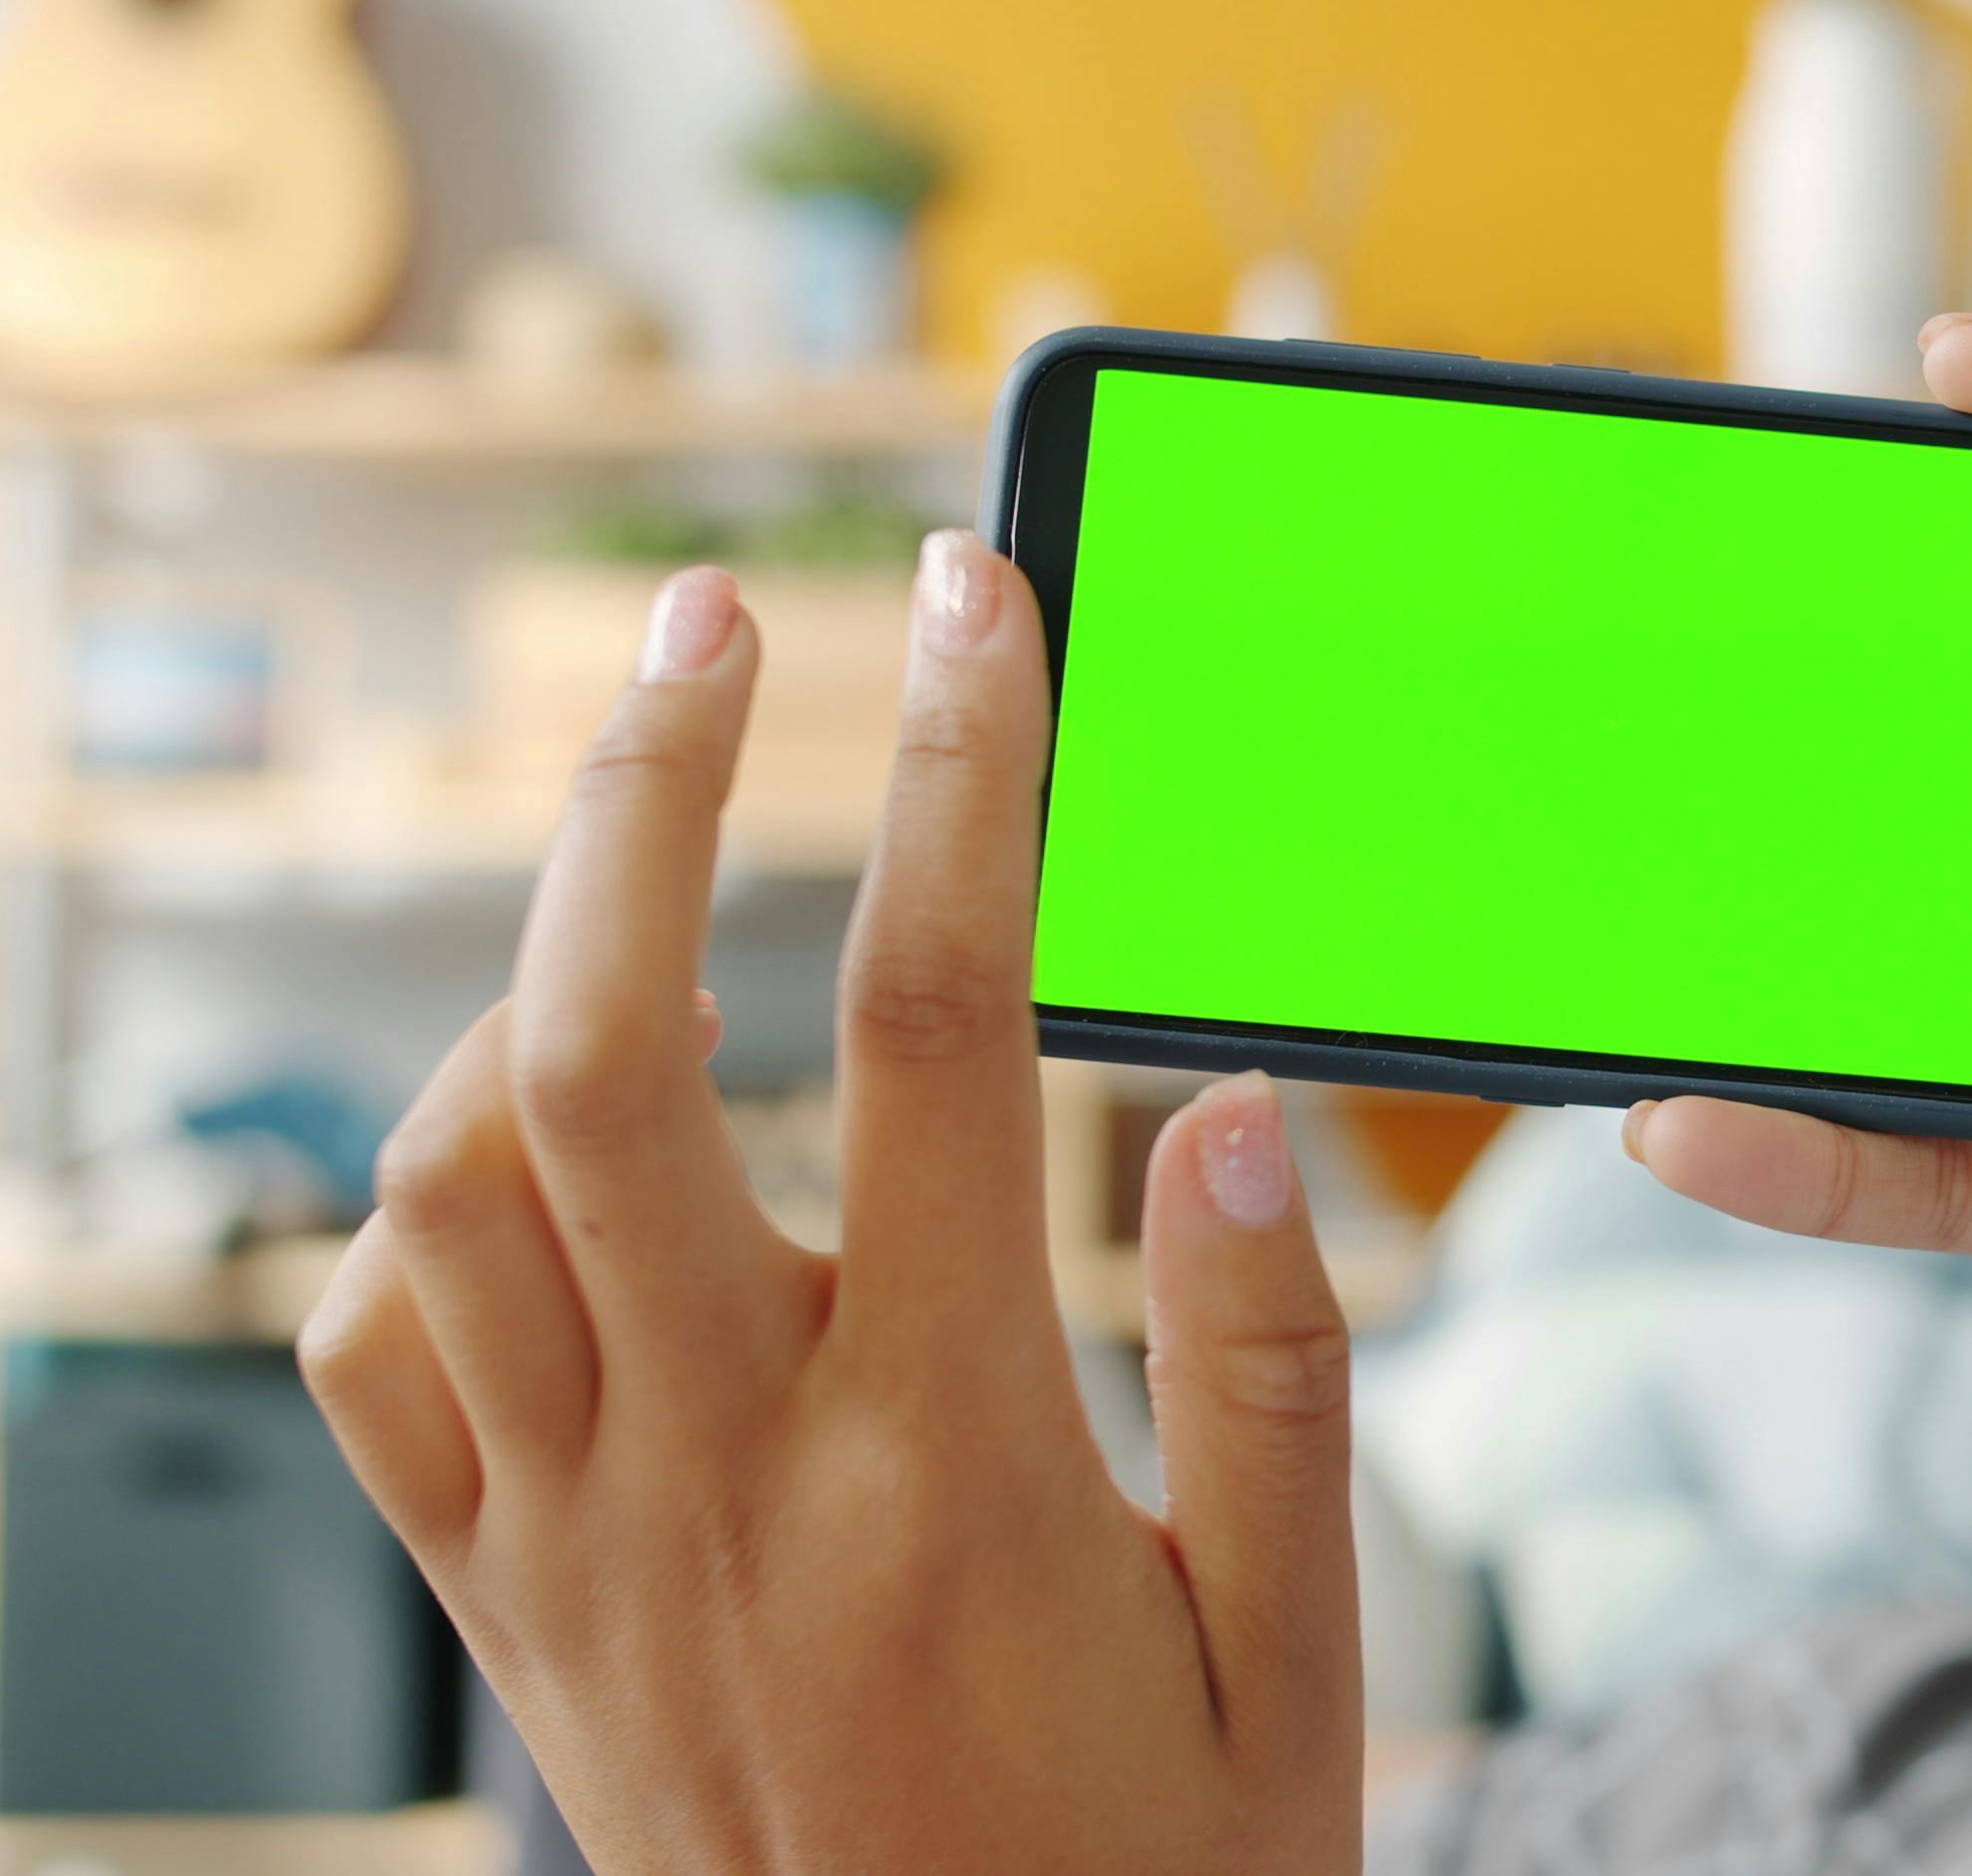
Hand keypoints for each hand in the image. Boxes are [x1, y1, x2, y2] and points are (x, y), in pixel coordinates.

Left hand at [297, 539, 1361, 1874]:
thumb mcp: (1304, 1660)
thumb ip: (1271, 1372)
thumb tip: (1209, 1104)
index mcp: (953, 1465)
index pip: (937, 1030)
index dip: (955, 774)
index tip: (966, 605)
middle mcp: (731, 1476)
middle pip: (604, 1052)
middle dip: (642, 790)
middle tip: (709, 626)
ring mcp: (585, 1547)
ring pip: (448, 1187)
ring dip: (527, 977)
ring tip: (652, 878)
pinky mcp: (512, 1614)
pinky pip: (372, 1368)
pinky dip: (419, 1209)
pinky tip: (539, 1156)